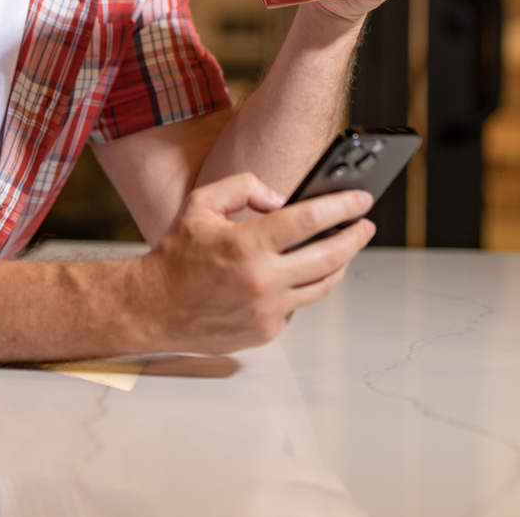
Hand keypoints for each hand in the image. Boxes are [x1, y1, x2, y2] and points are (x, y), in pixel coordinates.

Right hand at [135, 172, 374, 353]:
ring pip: (322, 285)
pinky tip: (297, 274)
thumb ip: (243, 187)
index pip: (310, 219)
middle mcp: (262, 279)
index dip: (342, 206)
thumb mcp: (201, 203)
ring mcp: (267, 310)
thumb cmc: (177, 255)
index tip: (362, 199)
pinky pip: (297, 306)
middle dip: (356, 237)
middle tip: (366, 225)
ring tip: (343, 248)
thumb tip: (281, 199)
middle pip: (330, 256)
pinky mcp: (266, 331)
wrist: (153, 307)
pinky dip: (301, 287)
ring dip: (340, 264)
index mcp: (247, 244)